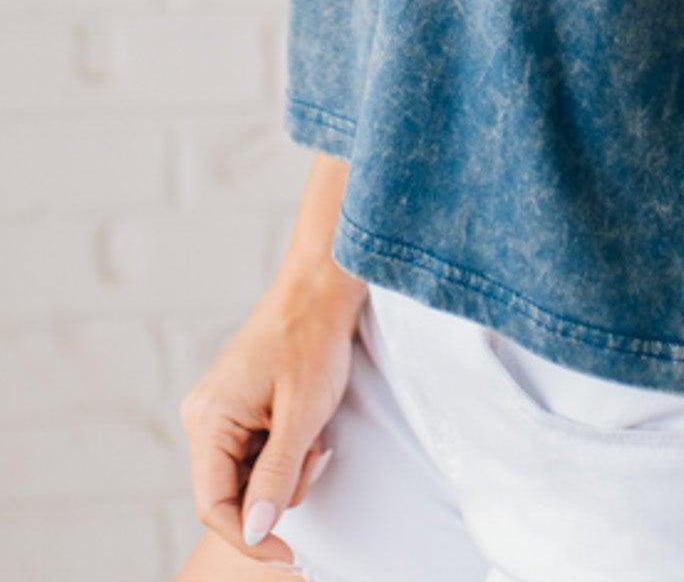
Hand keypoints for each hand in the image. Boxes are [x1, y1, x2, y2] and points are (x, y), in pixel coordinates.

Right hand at [177, 267, 364, 566]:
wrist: (321, 287)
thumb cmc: (312, 341)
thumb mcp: (302, 416)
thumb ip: (277, 477)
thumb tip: (254, 531)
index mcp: (209, 421)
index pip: (215, 507)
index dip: (250, 537)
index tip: (288, 555)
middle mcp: (204, 419)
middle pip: (234, 493)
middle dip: (280, 488)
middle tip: (316, 453)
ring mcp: (220, 413)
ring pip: (251, 475)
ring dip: (288, 467)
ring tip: (314, 429)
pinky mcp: (239, 408)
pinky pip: (258, 453)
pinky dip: (286, 450)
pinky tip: (306, 422)